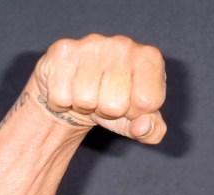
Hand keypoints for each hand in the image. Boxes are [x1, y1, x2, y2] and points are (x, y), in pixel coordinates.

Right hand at [29, 34, 166, 142]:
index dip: (135, 113)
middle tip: (105, 100)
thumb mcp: (140, 122)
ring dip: (85, 106)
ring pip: (85, 99)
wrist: (79, 91)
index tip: (130, 105)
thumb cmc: (117, 106)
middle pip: (115, 104)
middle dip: (108, 112)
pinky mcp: (63, 50)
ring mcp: (92, 44)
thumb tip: (142, 128)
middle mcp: (124, 45)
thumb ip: (152, 130)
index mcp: (150, 58)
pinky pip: (61, 95)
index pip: (146, 102)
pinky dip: (63, 102)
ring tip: (89, 94)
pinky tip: (70, 89)